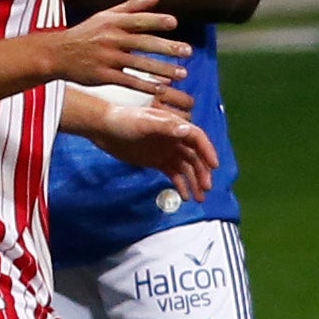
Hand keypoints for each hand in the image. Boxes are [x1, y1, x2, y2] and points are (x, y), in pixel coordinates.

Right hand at [47, 0, 192, 106]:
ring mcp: (107, 58)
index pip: (138, 20)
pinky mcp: (103, 76)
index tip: (174, 23)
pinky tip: (161, 89)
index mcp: (112, 22)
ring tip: (182, 73)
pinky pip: (128, 81)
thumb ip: (132, 7)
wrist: (56, 54)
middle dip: (167, 47)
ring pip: (139, 64)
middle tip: (188, 52)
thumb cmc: (85, 34)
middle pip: (143, 42)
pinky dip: (146, 85)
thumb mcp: (105, 16)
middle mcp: (110, 39)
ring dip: (162, 69)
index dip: (156, 21)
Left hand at [82, 101, 220, 201]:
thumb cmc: (123, 120)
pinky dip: (181, 184)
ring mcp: (167, 151)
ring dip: (195, 181)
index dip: (208, 151)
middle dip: (203, 172)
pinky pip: (174, 174)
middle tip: (206, 188)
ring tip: (199, 198)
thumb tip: (186, 130)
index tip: (214, 166)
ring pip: (187, 168)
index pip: (197, 138)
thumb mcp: (144, 121)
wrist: (103, 129)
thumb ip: (165, 126)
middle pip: (195, 156)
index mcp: (174, 125)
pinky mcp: (158, 161)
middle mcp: (174, 138)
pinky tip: (185, 196)